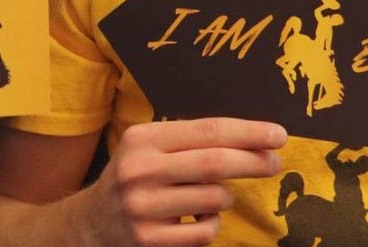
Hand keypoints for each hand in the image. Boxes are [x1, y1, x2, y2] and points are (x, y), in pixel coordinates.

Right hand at [81, 117, 284, 246]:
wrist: (89, 224)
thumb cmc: (134, 179)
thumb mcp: (148, 150)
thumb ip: (189, 142)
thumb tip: (252, 140)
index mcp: (143, 139)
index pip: (207, 130)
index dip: (248, 132)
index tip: (277, 134)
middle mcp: (140, 170)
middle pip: (215, 162)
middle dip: (254, 161)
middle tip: (275, 162)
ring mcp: (143, 207)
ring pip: (214, 199)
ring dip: (224, 198)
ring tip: (211, 197)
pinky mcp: (149, 240)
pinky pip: (205, 232)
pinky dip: (212, 224)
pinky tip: (196, 219)